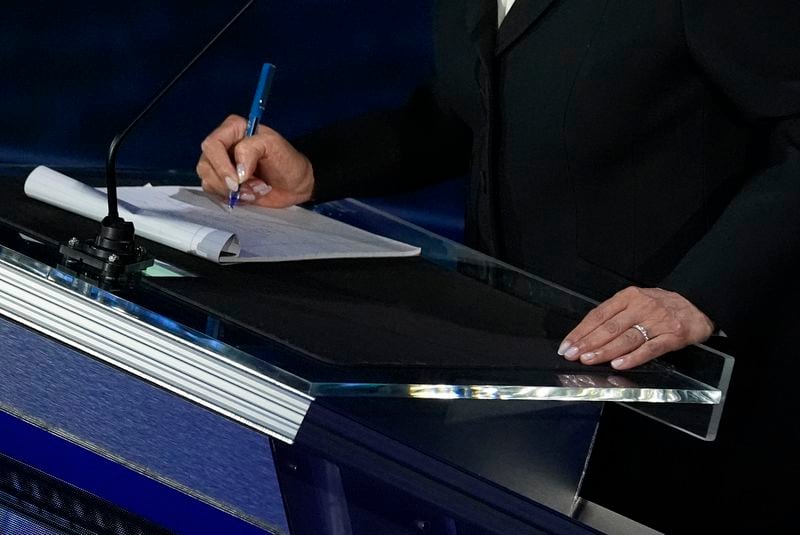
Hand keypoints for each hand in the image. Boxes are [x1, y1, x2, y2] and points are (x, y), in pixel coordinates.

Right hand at [196, 114, 314, 207]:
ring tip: (256, 191)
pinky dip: (232, 199)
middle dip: (230, 183)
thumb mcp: (273, 146)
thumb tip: (236, 173)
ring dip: (234, 193)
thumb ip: (251, 150)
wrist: (295, 185)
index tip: (239, 180)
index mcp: (233, 129)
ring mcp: (220, 165)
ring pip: (208, 181)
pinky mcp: (222, 183)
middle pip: (206, 166)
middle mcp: (222, 146)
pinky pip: (214, 193)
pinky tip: (250, 196)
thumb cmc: (287, 161)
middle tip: (255, 187)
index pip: (212, 145)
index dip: (222, 166)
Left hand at [558, 287, 713, 369]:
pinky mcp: (672, 336)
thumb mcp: (637, 301)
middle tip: (573, 355)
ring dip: (605, 350)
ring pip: (627, 338)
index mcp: (628, 296)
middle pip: (610, 327)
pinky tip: (619, 365)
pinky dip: (633, 357)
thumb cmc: (661, 305)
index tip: (567, 344)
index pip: (599, 314)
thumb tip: (586, 335)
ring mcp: (657, 321)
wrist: (698, 304)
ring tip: (589, 360)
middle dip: (588, 342)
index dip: (581, 331)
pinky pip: (650, 348)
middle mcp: (641, 306)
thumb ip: (615, 314)